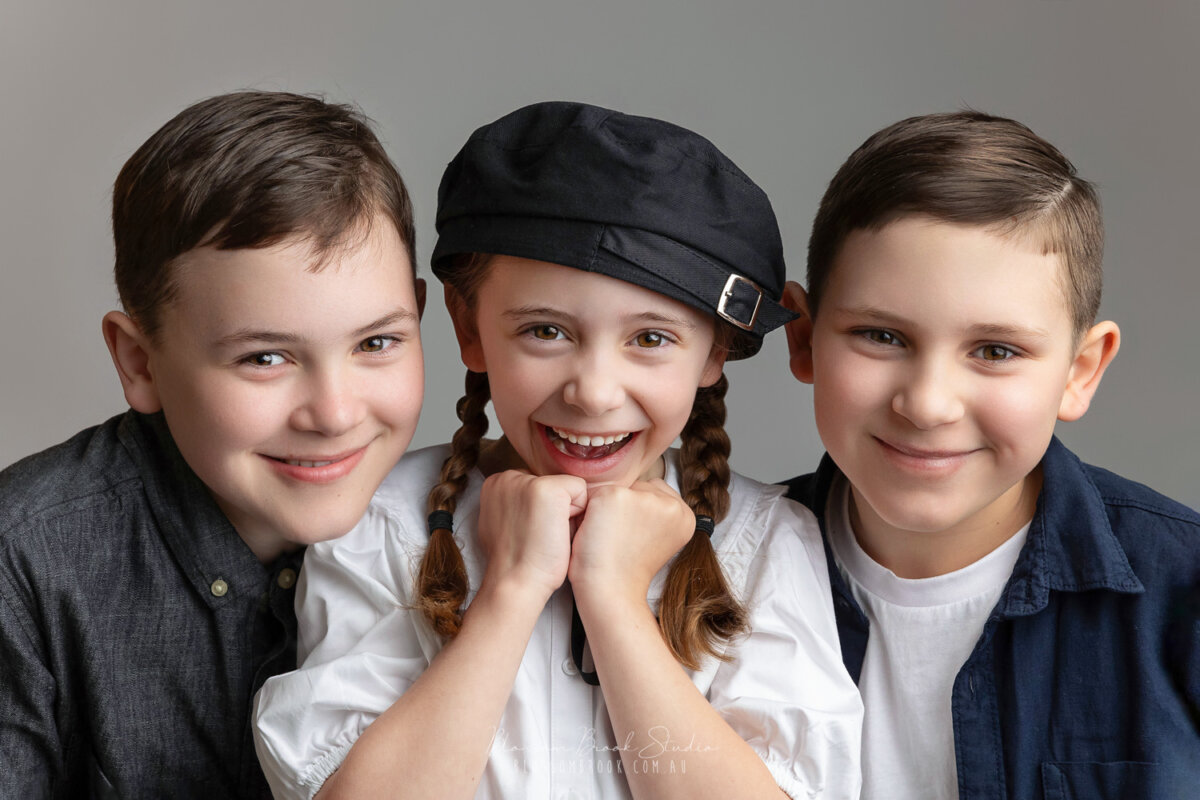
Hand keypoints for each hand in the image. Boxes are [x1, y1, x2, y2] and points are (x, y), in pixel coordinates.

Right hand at [476, 470, 587, 601]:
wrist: (516, 582)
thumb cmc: (516, 561)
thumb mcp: (504, 523)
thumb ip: (515, 504)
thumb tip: (531, 500)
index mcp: (496, 483)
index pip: (536, 483)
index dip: (542, 509)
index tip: (530, 532)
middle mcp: (507, 476)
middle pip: (552, 483)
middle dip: (553, 508)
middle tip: (539, 535)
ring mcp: (526, 481)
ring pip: (566, 487)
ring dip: (565, 511)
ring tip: (548, 534)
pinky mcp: (546, 489)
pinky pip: (580, 490)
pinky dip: (577, 513)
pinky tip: (559, 532)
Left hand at [568, 479, 694, 605]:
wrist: (611, 590)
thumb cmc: (629, 569)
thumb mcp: (660, 539)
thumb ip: (659, 513)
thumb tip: (642, 494)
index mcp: (685, 516)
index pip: (656, 492)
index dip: (640, 513)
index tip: (636, 537)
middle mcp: (671, 504)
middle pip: (639, 487)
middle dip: (627, 508)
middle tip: (623, 539)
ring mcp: (644, 498)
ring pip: (619, 490)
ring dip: (610, 508)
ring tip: (612, 537)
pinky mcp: (616, 496)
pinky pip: (598, 494)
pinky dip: (592, 511)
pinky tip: (598, 532)